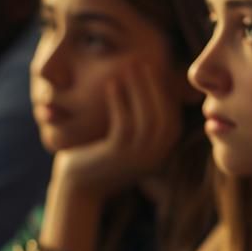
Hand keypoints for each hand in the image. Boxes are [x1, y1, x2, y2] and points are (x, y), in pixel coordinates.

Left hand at [52, 63, 181, 202]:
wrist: (78, 188)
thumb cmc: (100, 160)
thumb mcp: (126, 142)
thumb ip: (140, 124)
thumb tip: (148, 93)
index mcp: (160, 154)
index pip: (173, 119)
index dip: (166, 93)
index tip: (156, 71)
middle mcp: (154, 157)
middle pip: (162, 115)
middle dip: (154, 85)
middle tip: (144, 62)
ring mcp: (137, 158)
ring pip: (145, 118)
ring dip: (138, 89)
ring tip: (128, 67)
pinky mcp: (117, 156)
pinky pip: (124, 124)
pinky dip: (120, 101)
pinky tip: (112, 85)